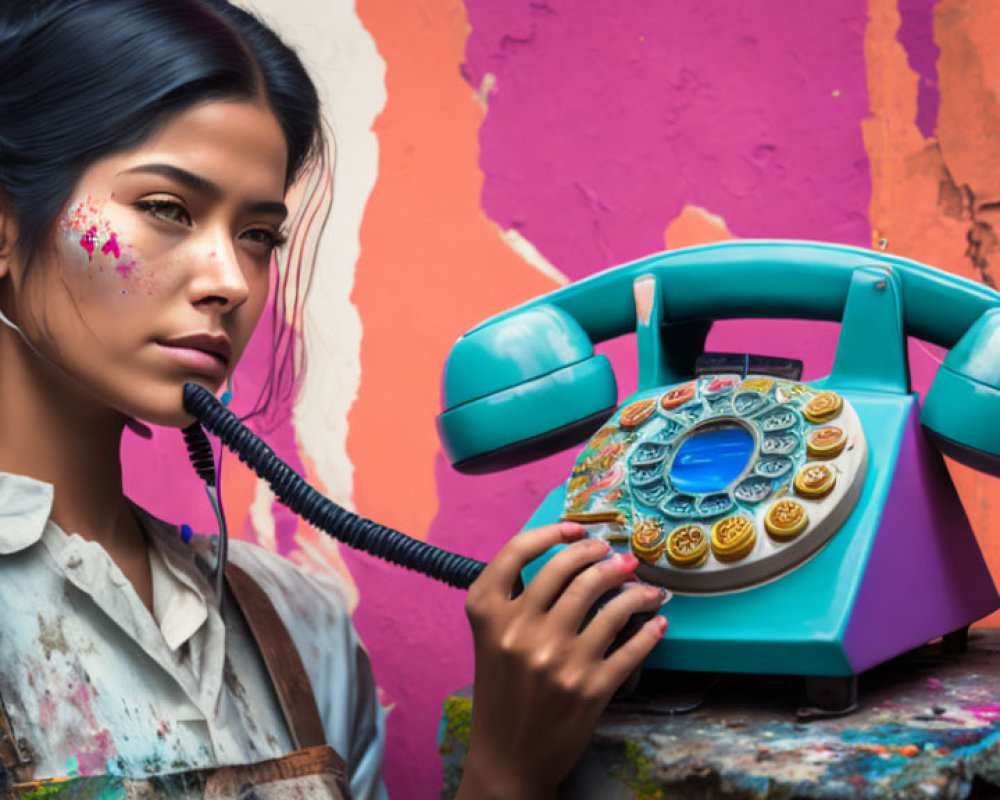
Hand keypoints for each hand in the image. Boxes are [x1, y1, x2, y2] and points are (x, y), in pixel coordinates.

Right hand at [456, 522, 667, 799]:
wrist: (508, 756)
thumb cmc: (501, 691)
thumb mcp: (491, 638)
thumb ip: (515, 600)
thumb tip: (571, 557)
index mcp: (489, 615)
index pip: (517, 551)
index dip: (551, 532)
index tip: (575, 529)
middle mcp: (522, 631)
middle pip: (571, 571)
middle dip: (601, 554)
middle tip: (615, 555)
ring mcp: (559, 659)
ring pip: (608, 602)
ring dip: (634, 587)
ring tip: (642, 584)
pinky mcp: (590, 687)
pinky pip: (631, 644)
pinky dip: (650, 628)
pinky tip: (656, 621)